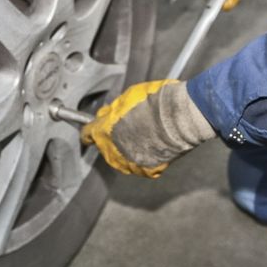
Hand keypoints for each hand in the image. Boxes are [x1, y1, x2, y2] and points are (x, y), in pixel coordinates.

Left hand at [81, 80, 214, 177]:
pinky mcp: (149, 170)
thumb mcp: (126, 96)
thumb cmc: (154, 103)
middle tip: (130, 124)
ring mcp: (131, 164)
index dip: (93, 128)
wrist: (179, 117)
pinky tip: (156, 144)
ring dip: (130, 148)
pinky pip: (143, 165)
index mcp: (102, 133)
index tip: (97, 126)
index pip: (87, 134)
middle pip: (106, 147)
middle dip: (114, 137)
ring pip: (124, 158)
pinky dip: (148, 157)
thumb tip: (108, 113)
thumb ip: (114, 110)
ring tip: (146, 133)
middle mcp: (112, 152)